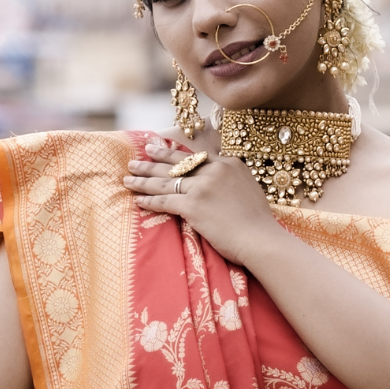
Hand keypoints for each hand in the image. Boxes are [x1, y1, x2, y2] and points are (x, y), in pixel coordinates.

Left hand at [124, 136, 275, 263]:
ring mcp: (203, 186)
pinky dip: (149, 200)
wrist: (261, 238)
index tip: (161, 149)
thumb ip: (232, 183)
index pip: (196, 157)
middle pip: (176, 164)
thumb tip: (220, 188)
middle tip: (137, 157)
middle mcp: (214, 170)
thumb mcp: (249, 191)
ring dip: (143, 180)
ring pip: (166, 181)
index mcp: (229, 164)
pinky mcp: (193, 204)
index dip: (175, 154)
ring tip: (128, 177)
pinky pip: (165, 201)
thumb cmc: (258, 223)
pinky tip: (137, 200)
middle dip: (153, 160)